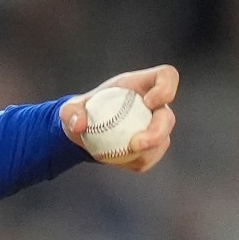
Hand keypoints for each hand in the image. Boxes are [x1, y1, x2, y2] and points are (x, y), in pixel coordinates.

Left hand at [60, 65, 177, 172]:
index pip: (167, 77)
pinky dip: (137, 162)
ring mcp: (156, 127)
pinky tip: (120, 162)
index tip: (148, 102)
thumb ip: (71, 112)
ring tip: (124, 155)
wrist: (86, 132)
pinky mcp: (151, 147)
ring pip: (163, 140)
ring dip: (147, 152)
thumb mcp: (71, 108)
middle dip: (157, 132)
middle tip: (135, 144)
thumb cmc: (83, 111)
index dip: (166, 88)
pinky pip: (151, 158)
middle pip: (167, 117)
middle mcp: (154, 106)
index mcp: (141, 85)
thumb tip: (79, 125)